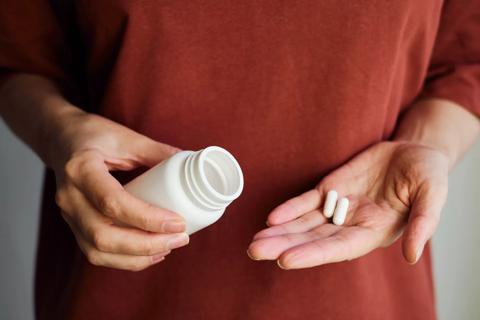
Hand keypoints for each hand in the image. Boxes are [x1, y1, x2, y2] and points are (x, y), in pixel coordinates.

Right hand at [53, 110, 188, 270]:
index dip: (147, 218)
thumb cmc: (94, 135)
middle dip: (146, 245)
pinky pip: (96, 252)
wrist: (60, 139)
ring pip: (98, 251)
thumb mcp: (126, 137)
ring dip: (137, 258)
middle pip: (104, 236)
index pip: (113, 203)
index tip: (178, 222)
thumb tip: (192, 166)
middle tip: (180, 239)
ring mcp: (68, 214)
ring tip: (169, 248)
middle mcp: (70, 197)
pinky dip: (125, 259)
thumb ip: (158, 152)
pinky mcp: (74, 225)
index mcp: (81, 170)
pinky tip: (150, 254)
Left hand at [248, 141, 448, 268]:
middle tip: (254, 250)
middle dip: (284, 245)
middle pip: (313, 239)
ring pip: (304, 223)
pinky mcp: (330, 189)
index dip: (312, 253)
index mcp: (374, 232)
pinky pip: (307, 201)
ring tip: (255, 241)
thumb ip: (423, 224)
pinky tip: (272, 218)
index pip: (338, 247)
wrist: (414, 151)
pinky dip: (290, 209)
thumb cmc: (427, 176)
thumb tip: (413, 256)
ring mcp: (338, 207)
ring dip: (279, 231)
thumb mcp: (432, 195)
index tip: (285, 260)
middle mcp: (351, 225)